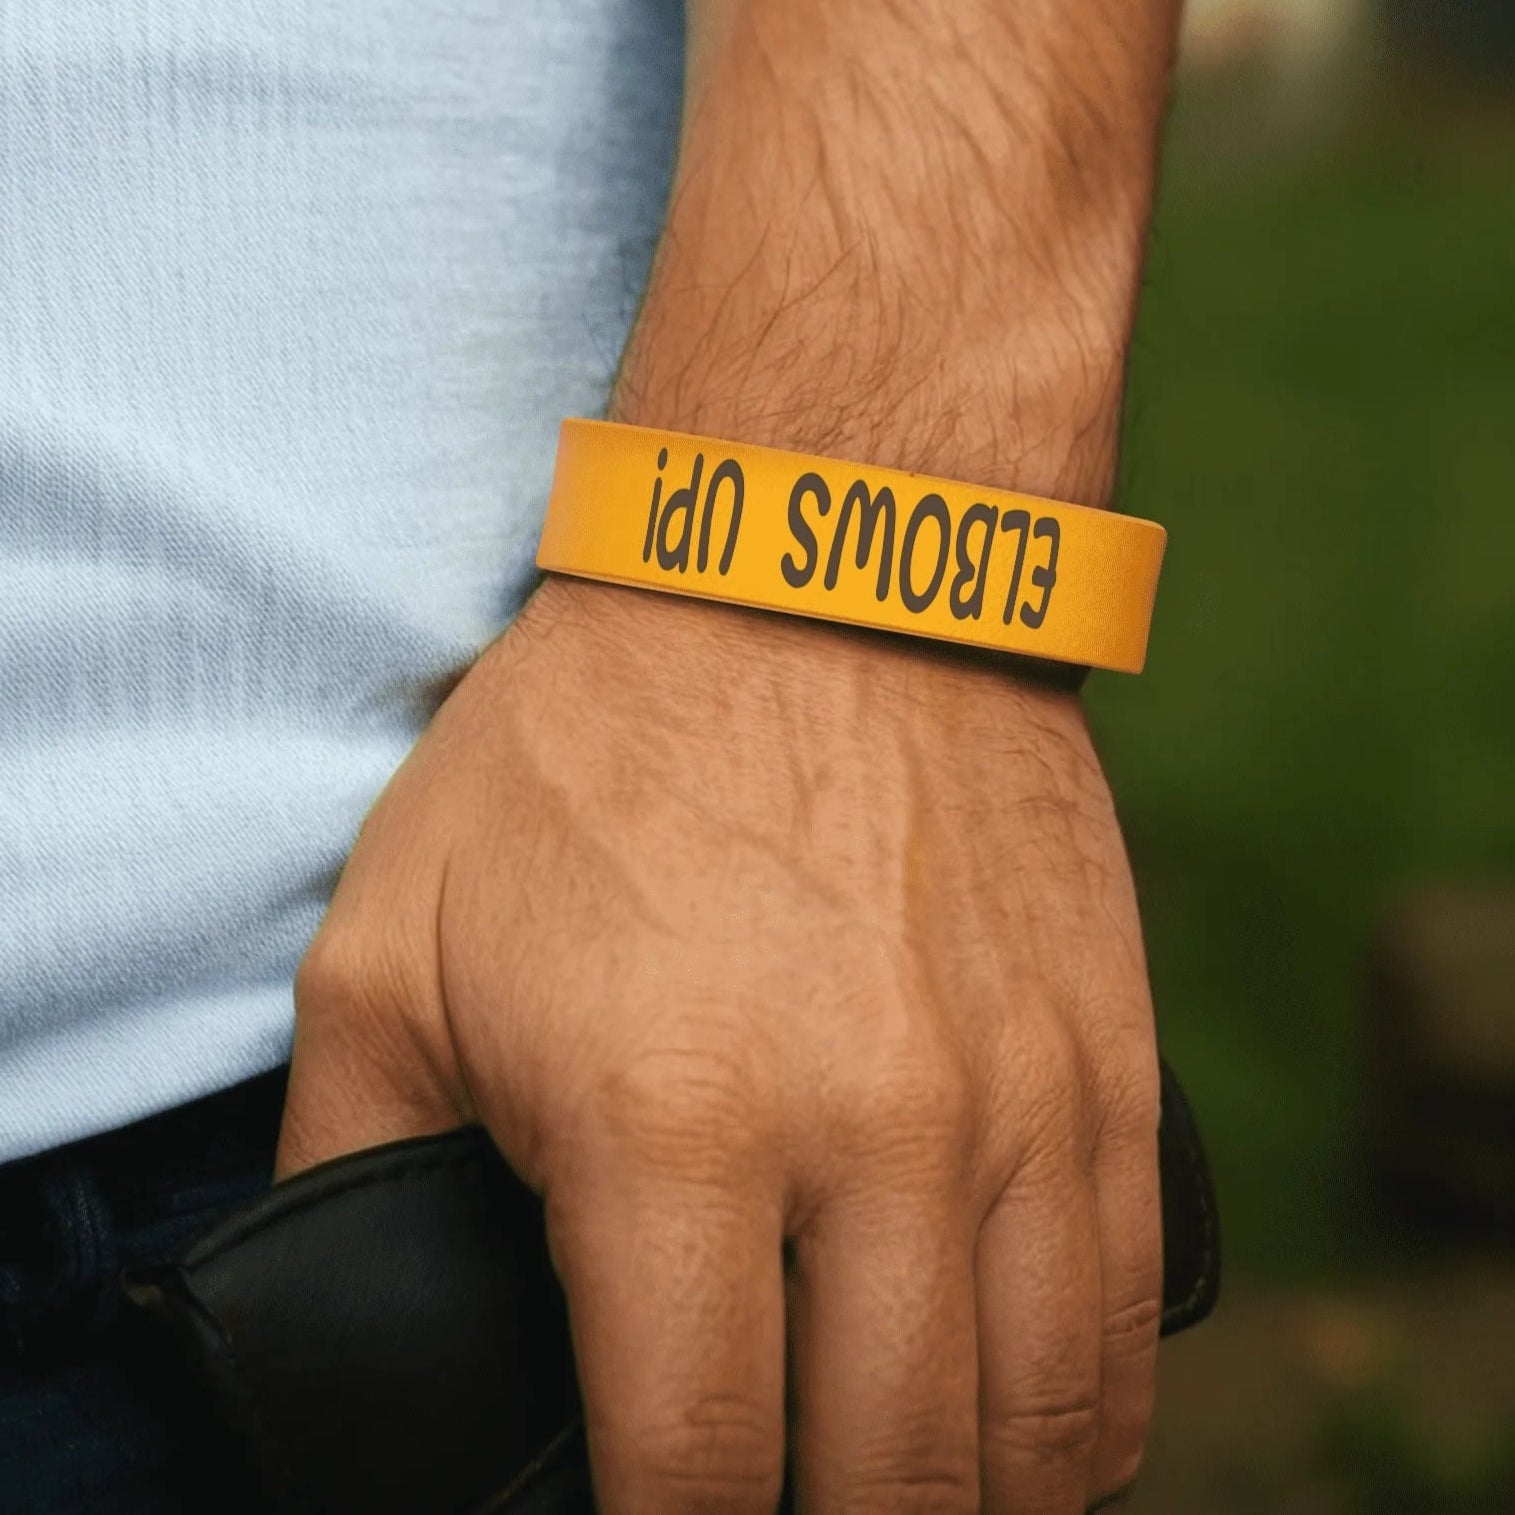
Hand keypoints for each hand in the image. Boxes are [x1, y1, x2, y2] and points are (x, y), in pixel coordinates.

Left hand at [278, 573, 1161, 1513]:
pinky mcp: (1107, 1056)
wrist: (814, 576)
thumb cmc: (594, 747)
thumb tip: (362, 1321)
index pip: (689, 1468)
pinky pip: (1128, 1304)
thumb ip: (350, 1160)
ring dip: (969, 1511)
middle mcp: (872, 1134)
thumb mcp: (392, 940)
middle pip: (889, 1486)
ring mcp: (1017, 1099)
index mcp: (666, 1124)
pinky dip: (1088, 1416)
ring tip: (906, 1508)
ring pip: (1038, 1429)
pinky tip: (1033, 1434)